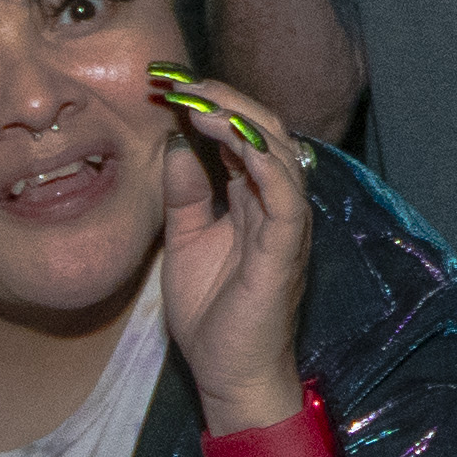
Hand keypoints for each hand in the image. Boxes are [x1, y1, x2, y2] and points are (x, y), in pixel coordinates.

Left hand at [144, 67, 319, 440]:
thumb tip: (177, 143)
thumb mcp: (185, 240)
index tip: (172, 85)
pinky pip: (284, 195)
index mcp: (254, 201)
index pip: (245, 138)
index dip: (215, 107)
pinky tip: (233, 137)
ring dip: (243, 121)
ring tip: (203, 100)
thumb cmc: (213, 316)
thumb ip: (185, 193)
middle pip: (267, 133)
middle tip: (184, 80)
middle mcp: (276, 206)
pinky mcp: (285, 250)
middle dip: (227, 100)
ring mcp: (285, 226)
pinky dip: (264, 161)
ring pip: (280, 153)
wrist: (228, 376)